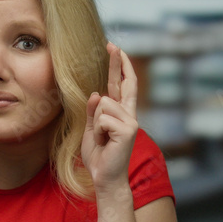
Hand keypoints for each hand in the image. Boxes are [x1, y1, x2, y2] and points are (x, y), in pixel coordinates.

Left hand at [82, 42, 138, 195]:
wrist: (105, 178)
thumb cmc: (99, 156)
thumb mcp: (92, 131)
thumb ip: (93, 113)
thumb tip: (97, 94)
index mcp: (121, 114)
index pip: (122, 85)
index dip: (119, 67)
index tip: (115, 48)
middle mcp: (129, 114)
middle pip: (124, 83)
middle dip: (117, 63)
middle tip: (112, 44)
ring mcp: (131, 121)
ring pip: (104, 104)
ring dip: (97, 124)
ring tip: (103, 140)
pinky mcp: (128, 129)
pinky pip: (103, 118)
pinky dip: (99, 131)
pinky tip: (106, 143)